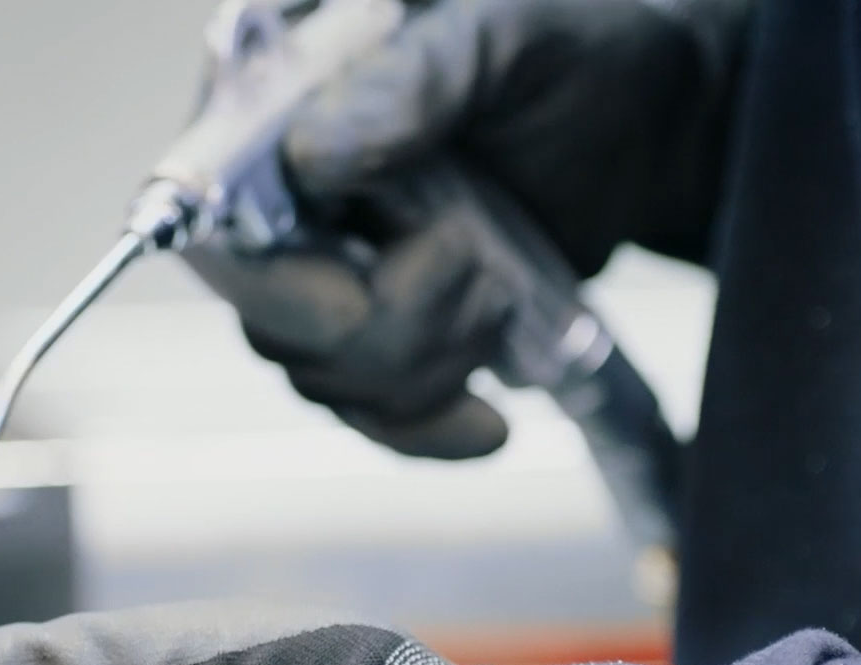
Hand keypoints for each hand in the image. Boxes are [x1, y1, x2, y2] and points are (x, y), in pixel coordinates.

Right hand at [186, 0, 748, 458]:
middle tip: (474, 259)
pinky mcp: (387, 334)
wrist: (651, 126)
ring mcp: (333, 273)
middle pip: (267, 315)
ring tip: (500, 288)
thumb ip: (411, 83)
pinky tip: (489, 423)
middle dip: (383, 322)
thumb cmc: (571, 56)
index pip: (209, 204)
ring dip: (429, 358)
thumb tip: (311, 157)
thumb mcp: (500, 38)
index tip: (349, 298)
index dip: (268, 272)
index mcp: (281, 99)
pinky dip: (428, 429)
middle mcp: (286, 195)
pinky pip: (372, 415)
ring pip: (324, 376)